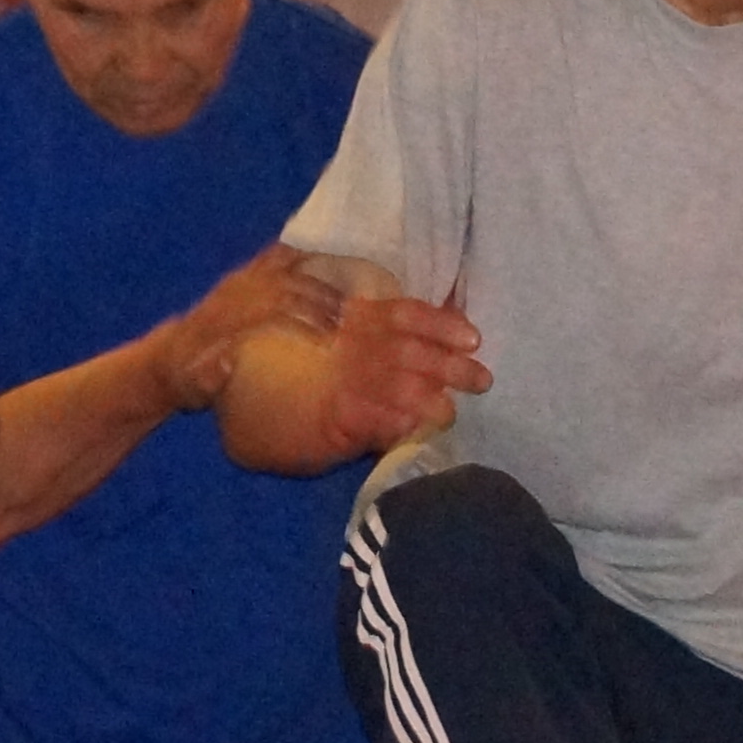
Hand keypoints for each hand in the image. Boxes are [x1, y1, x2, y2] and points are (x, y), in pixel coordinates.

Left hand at [158, 244, 344, 410]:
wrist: (167, 357)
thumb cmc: (186, 379)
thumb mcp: (192, 387)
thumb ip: (209, 378)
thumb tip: (228, 362)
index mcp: (223, 321)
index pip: (272, 311)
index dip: (304, 320)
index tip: (329, 337)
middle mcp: (232, 294)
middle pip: (285, 287)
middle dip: (320, 300)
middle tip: (349, 319)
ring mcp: (237, 281)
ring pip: (282, 267)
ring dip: (316, 279)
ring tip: (345, 294)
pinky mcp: (240, 276)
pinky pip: (272, 257)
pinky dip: (299, 255)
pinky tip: (323, 258)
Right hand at [318, 292, 488, 450]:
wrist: (260, 398)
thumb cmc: (309, 362)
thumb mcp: (344, 330)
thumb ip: (390, 323)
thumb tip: (453, 315)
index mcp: (356, 316)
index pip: (405, 314)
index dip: (442, 325)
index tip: (473, 339)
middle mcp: (349, 343)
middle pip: (408, 350)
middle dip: (449, 366)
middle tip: (482, 381)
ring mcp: (338, 380)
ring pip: (394, 386)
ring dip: (429, 401)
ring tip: (449, 413)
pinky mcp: (329, 419)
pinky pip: (371, 420)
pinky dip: (395, 425)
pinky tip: (412, 428)